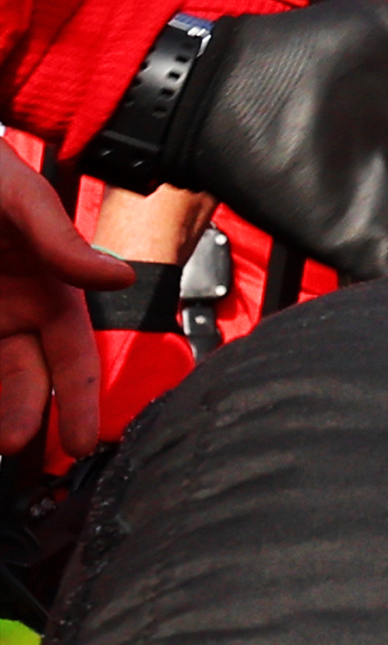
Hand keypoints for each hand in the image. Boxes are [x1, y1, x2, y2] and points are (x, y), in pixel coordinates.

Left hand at [0, 169, 117, 465]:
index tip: (87, 440)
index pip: (72, 352)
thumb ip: (62, 239)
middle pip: (27, 378)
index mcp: (44, 283)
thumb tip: (119, 277)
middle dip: (28, 416)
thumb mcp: (19, 196)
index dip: (82, 397)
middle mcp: (10, 307)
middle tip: (21, 448)